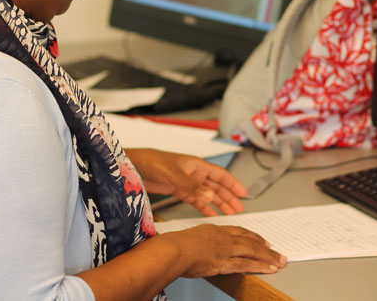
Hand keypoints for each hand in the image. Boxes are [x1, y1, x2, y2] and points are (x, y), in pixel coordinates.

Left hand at [125, 148, 245, 215]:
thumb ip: (192, 186)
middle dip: (228, 196)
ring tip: (229, 213)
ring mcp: (186, 182)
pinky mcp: (177, 190)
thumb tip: (211, 195)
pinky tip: (210, 214)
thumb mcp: (173, 174)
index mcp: (196, 165)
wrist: (133, 166)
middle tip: (239, 208)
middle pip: (216, 185)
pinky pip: (195, 200)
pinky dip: (204, 207)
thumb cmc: (152, 162)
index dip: (232, 183)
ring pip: (207, 193)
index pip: (219, 174)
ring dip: (219, 203)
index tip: (243, 193)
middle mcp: (194, 173)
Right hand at [165, 224, 286, 276]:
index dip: (253, 236)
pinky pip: (246, 264)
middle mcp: (223, 237)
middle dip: (266, 248)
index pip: (239, 231)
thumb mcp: (190, 239)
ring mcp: (225, 249)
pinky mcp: (224, 262)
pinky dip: (259, 266)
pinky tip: (269, 269)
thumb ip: (200, 243)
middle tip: (278, 253)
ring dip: (268, 257)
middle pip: (249, 241)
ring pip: (252, 251)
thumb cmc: (175, 246)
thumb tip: (202, 250)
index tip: (262, 241)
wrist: (173, 250)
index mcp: (215, 229)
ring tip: (280, 261)